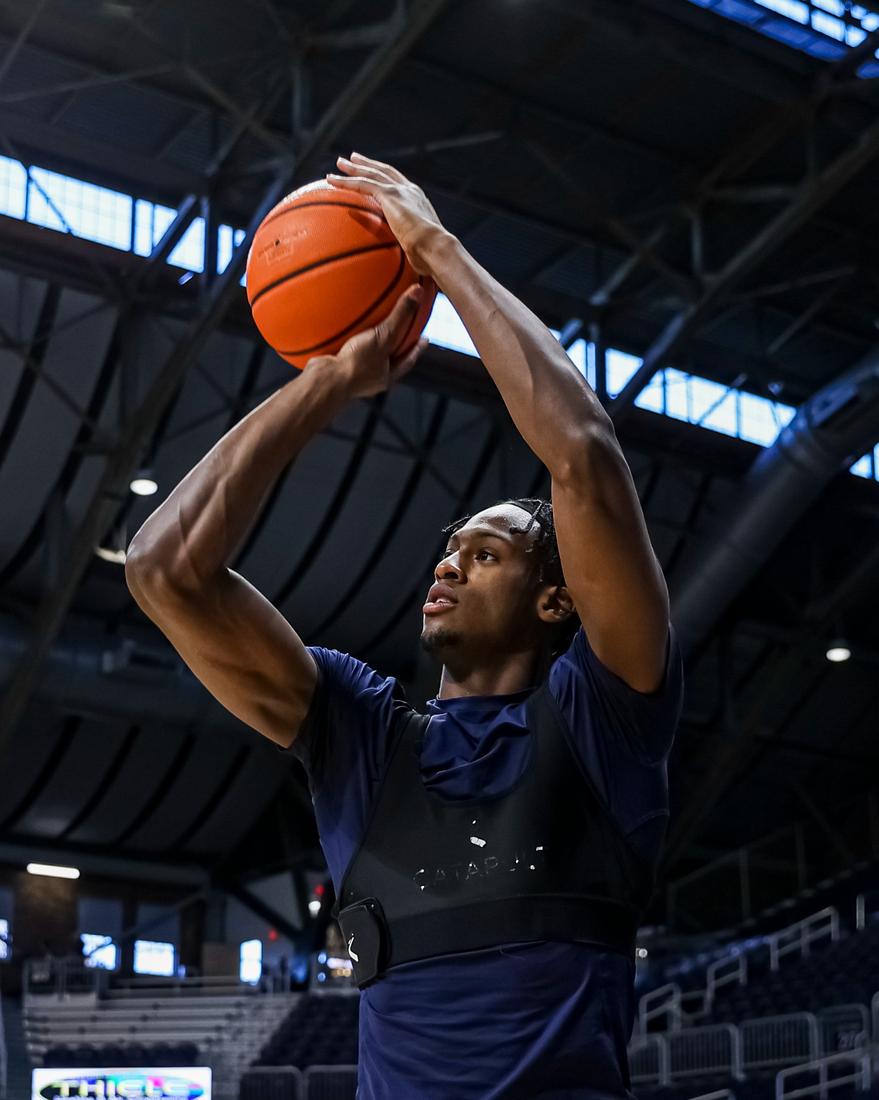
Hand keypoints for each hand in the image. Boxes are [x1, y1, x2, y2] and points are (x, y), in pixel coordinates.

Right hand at [305, 285, 427, 399]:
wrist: (324, 381)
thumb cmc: (356, 363)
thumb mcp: (382, 336)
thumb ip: (399, 315)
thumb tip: (418, 291)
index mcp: (387, 377)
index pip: (408, 360)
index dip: (417, 349)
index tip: (425, 338)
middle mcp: (371, 379)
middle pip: (388, 360)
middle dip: (394, 346)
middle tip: (400, 332)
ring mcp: (352, 377)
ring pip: (365, 357)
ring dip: (368, 344)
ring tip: (370, 328)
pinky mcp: (335, 370)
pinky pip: (345, 353)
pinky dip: (345, 343)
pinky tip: (340, 330)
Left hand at [327, 152, 448, 274]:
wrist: (436, 247)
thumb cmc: (432, 256)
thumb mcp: (419, 249)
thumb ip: (409, 250)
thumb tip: (407, 269)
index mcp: (418, 200)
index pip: (399, 183)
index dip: (385, 177)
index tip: (374, 173)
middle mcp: (410, 190)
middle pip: (384, 171)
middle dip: (368, 164)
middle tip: (353, 158)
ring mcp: (400, 191)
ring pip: (371, 173)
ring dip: (353, 168)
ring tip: (339, 163)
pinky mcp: (390, 195)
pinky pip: (362, 185)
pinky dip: (345, 182)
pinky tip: (330, 181)